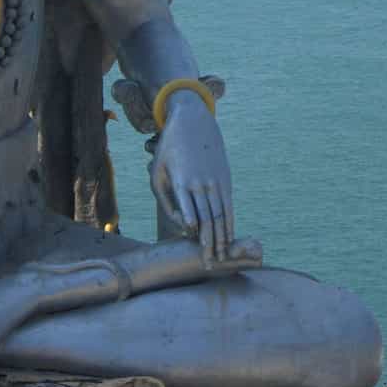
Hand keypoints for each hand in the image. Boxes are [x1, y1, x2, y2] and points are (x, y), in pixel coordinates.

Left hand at [149, 91, 233, 263]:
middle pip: (208, 219)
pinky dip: (230, 224)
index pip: (190, 212)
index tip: (197, 249)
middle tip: (210, 264)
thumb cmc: (169, 150)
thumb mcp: (157, 173)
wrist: (193, 122)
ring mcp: (216, 182)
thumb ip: (165, 202)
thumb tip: (182, 225)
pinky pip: (228, 207)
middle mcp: (201, 183)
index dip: (194, 231)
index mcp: (182, 181)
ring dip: (222, 238)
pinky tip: (229, 238)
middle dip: (210, 244)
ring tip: (221, 257)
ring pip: (221, 215)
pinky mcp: (225, 181)